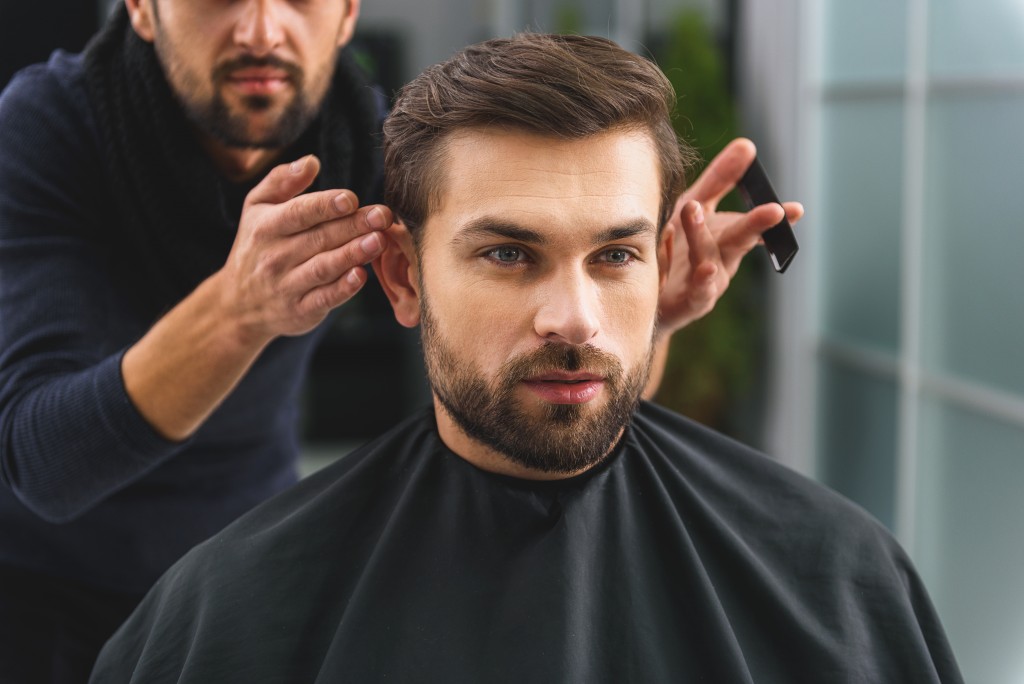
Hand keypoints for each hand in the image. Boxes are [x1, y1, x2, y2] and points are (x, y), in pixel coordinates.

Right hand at [218, 154, 391, 344]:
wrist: (238, 304)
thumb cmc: (257, 244)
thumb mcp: (257, 207)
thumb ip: (282, 181)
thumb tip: (311, 161)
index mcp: (266, 226)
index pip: (299, 212)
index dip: (325, 205)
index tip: (351, 199)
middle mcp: (275, 256)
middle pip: (319, 238)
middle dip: (353, 226)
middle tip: (382, 216)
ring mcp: (287, 285)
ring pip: (323, 267)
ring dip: (352, 254)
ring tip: (378, 241)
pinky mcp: (300, 310)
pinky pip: (324, 299)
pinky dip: (343, 289)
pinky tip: (361, 275)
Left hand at [657, 138, 803, 335]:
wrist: (650, 297)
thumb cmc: (676, 247)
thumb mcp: (695, 205)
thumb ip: (720, 179)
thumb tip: (747, 145)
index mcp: (726, 234)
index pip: (752, 221)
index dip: (772, 215)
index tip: (796, 209)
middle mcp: (723, 258)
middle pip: (740, 238)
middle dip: (757, 224)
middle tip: (776, 211)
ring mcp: (708, 281)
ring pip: (708, 258)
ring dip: (700, 233)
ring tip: (692, 209)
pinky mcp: (690, 301)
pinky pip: (697, 290)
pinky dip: (700, 279)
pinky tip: (703, 268)